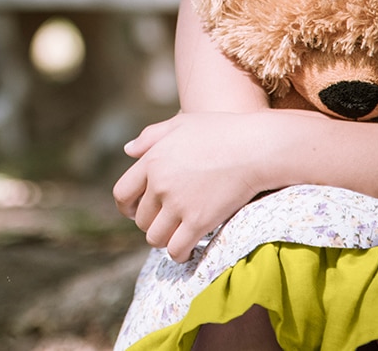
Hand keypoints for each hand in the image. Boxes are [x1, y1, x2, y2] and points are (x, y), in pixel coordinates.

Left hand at [113, 111, 295, 261]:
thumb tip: (128, 150)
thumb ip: (151, 136)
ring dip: (165, 240)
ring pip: (154, 238)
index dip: (127, 207)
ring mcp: (178, 204)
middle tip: (168, 222)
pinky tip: (190, 249)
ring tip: (178, 234)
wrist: (256, 147)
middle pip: (141, 219)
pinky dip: (180, 254)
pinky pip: (176, 249)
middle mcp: (160, 184)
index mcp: (152, 161)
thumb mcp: (182, 124)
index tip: (137, 212)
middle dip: (152, 223)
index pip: (122, 194)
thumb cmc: (222, 131)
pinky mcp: (198, 221)